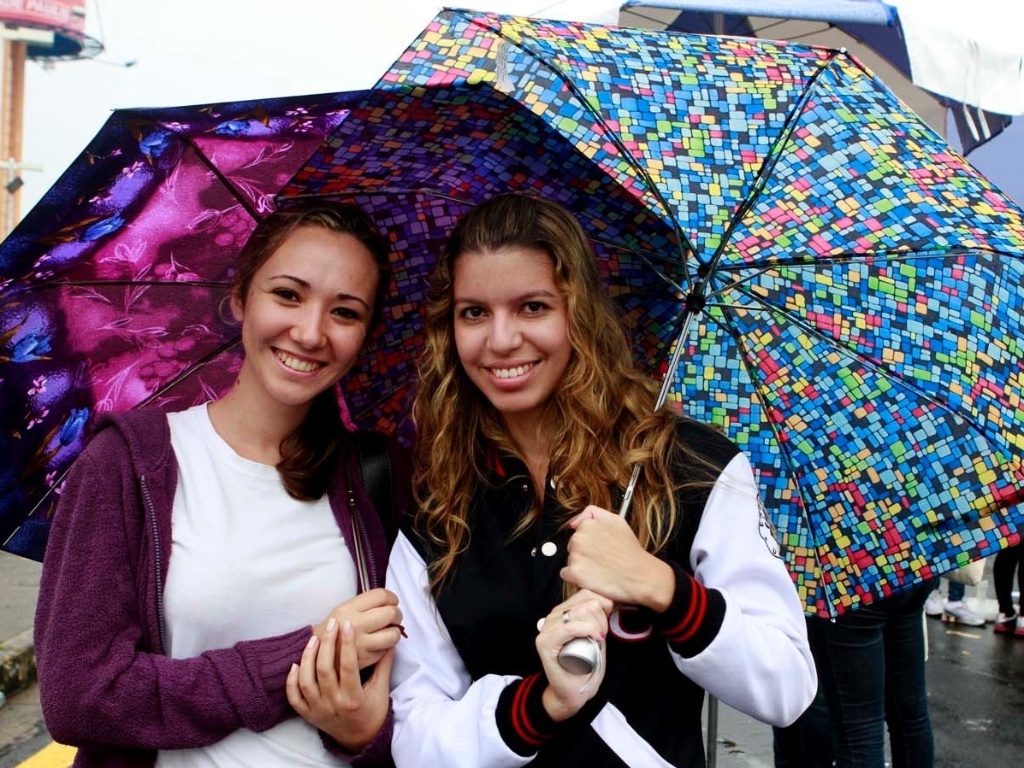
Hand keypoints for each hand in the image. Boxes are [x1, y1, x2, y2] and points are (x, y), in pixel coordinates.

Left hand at [287, 618, 392, 751]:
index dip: (347, 644)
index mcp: (353, 698)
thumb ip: (384, 664)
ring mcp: (318, 710)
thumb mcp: (382, 689)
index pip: (348, 667)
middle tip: (332, 624)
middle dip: (327, 643)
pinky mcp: (308, 714)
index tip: (347, 625)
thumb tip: (390, 640)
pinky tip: (295, 664)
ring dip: (308, 657)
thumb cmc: (373, 711)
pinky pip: (294, 697)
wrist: (360, 738)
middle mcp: (333, 704)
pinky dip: (292, 681)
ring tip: (314, 638)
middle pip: (324, 670)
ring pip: (306, 681)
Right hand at [312, 588, 402, 668]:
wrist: (318, 654)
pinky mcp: (365, 659)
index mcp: (349, 608)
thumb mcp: (344, 609)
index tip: (393, 602)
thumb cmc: (336, 628)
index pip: (381, 596)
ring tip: (390, 631)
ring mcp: (360, 643)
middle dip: (397, 614)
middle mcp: (355, 624)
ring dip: (395, 632)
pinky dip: (387, 646)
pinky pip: (386, 650)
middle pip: (390, 613)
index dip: (392, 598)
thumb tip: (391, 601)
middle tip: (394, 617)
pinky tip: (380, 644)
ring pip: (393, 635)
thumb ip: (366, 603)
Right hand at [535, 589, 612, 720]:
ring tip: (596, 641)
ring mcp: (546, 628)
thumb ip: (598, 616)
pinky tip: (596, 639)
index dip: (603, 605)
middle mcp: (552, 616)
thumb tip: (607, 598)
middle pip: (587, 601)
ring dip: (597, 626)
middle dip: (602, 618)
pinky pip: (570, 627)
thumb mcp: (596, 634)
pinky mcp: (544, 643)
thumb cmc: (586, 665)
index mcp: (563, 611)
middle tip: (601, 636)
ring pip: (581, 612)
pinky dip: (587, 630)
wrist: (574, 692)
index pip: (586, 593)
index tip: (607, 624)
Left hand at [561, 505, 674, 611]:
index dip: (590, 542)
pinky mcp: (575, 573)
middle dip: (584, 553)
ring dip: (581, 566)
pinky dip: (576, 578)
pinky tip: (592, 577)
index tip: (600, 548)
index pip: (578, 533)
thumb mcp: (617, 521)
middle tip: (602, 559)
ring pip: (570, 561)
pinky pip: (566, 574)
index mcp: (587, 525)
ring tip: (600, 568)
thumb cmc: (631, 553)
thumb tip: (574, 522)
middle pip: (572, 547)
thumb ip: (593, 513)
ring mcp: (576, 556)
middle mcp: (579, 538)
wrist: (640, 576)